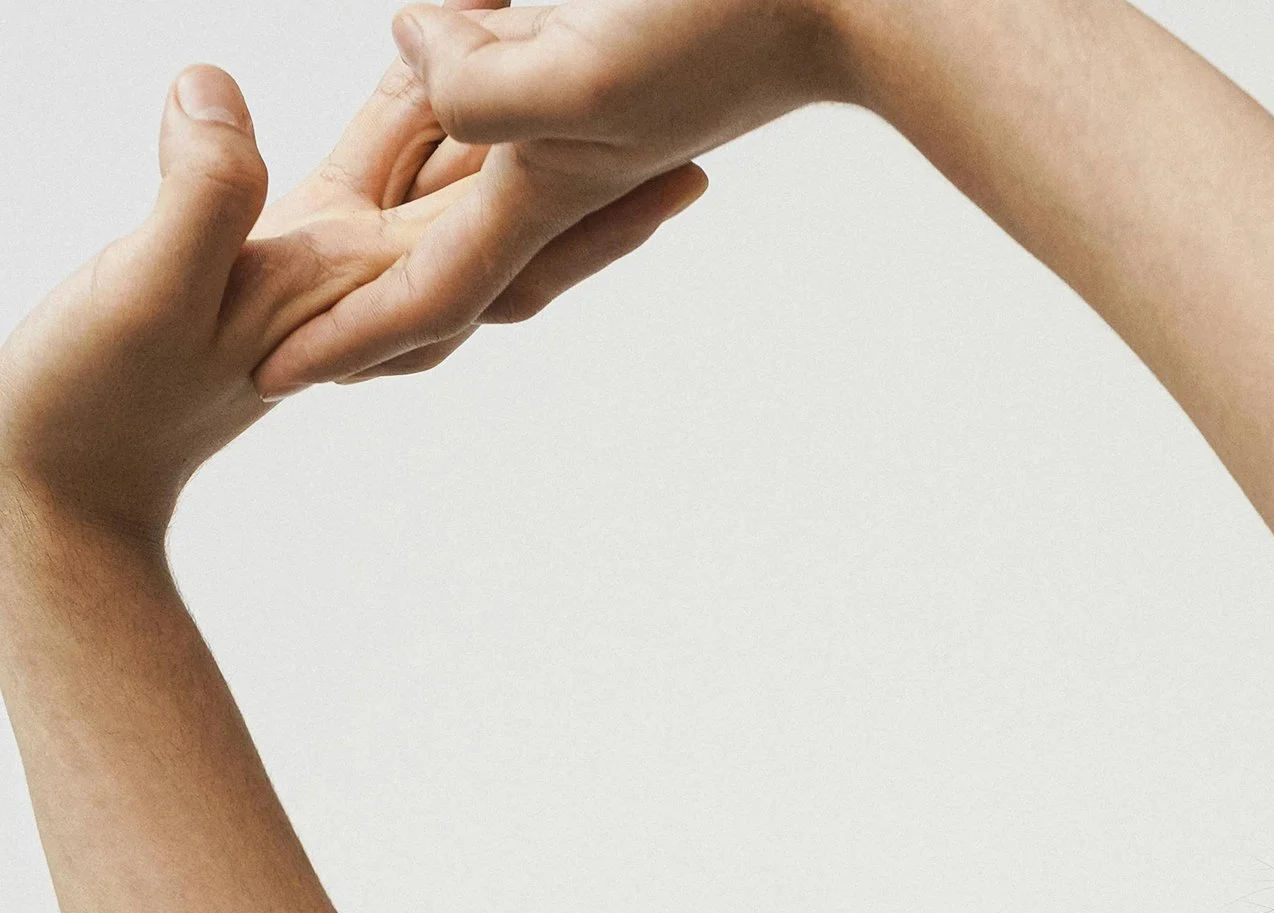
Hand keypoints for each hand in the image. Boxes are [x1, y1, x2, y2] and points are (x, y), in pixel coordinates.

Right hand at [0, 61, 707, 549]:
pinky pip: (377, 174)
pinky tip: (438, 77)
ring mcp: (326, 271)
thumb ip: (196, 197)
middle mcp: (363, 281)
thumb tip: (220, 94)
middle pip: (511, 213)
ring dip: (520, 130)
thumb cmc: (92, 400)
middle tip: (688, 99)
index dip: (579, 171)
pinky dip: (423, 123)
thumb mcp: (143, 287)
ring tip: (580, 68)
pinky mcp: (278, 253)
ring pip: (451, 185)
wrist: (55, 480)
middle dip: (596, 161)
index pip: (496, 220)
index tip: (669, 130)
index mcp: (356, 282)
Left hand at [258, 0, 851, 397]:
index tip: (268, 377)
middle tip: (305, 344)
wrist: (868, 0)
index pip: (428, 291)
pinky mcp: (618, 60)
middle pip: (450, 258)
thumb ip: (482, 88)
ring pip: (481, 177)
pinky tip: (454, 62)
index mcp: (550, 186)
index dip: (346, 338)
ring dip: (422, 211)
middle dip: (377, 309)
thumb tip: (411, 54)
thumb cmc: (736, 22)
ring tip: (357, 231)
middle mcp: (567, 164)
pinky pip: (521, 94)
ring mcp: (595, 115)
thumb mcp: (586, 72)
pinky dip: (471, 97)